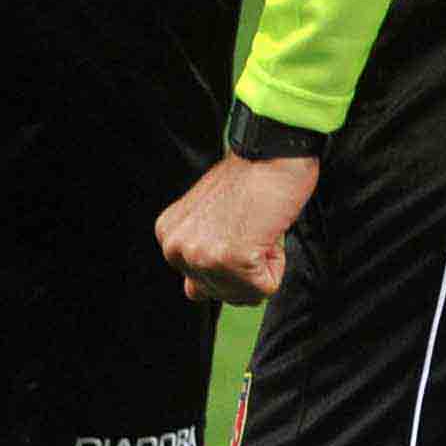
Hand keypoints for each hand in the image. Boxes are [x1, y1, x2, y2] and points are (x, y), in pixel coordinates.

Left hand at [156, 152, 319, 304]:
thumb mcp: (207, 214)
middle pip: (221, 293)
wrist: (273, 151)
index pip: (199, 283)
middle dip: (245, 267)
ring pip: (244, 294)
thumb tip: (193, 292)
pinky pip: (265, 287)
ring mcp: (203, 256)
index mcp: (169, 235)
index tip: (237, 226)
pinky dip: (276, 263)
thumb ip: (197, 251)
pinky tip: (268, 232)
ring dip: (262, 264)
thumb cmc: (251, 177)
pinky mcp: (232, 260)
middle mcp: (177, 248)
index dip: (231, 259)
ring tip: (259, 227)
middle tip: (250, 227)